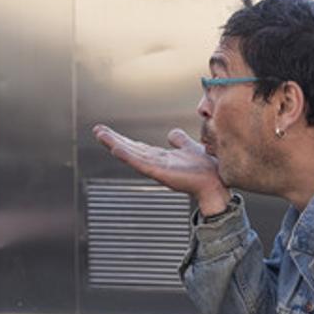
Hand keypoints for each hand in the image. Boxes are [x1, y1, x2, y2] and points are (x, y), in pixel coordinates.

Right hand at [93, 124, 229, 214]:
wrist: (216, 182)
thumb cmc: (206, 168)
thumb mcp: (189, 147)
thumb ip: (180, 141)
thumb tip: (171, 133)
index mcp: (161, 158)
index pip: (137, 147)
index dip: (123, 139)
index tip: (108, 131)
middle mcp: (157, 163)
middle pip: (130, 149)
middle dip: (114, 140)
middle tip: (97, 130)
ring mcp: (157, 169)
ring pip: (131, 155)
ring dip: (115, 145)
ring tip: (101, 135)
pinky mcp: (160, 173)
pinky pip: (141, 163)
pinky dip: (128, 156)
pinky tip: (116, 149)